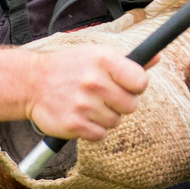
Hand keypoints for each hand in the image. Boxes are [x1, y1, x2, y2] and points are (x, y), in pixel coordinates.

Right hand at [26, 47, 146, 140]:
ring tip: (88, 104)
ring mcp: (83, 104)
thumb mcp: (97, 53)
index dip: (137, 86)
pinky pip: (100, 135)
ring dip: (105, 116)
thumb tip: (157, 57)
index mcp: (103, 60)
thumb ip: (128, 60)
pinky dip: (93, 129)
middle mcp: (94, 82)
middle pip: (131, 106)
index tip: (128, 85)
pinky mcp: (74, 124)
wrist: (32, 83)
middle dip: (120, 103)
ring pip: (115, 122)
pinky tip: (82, 116)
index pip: (140, 81)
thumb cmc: (70, 66)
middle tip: (104, 96)